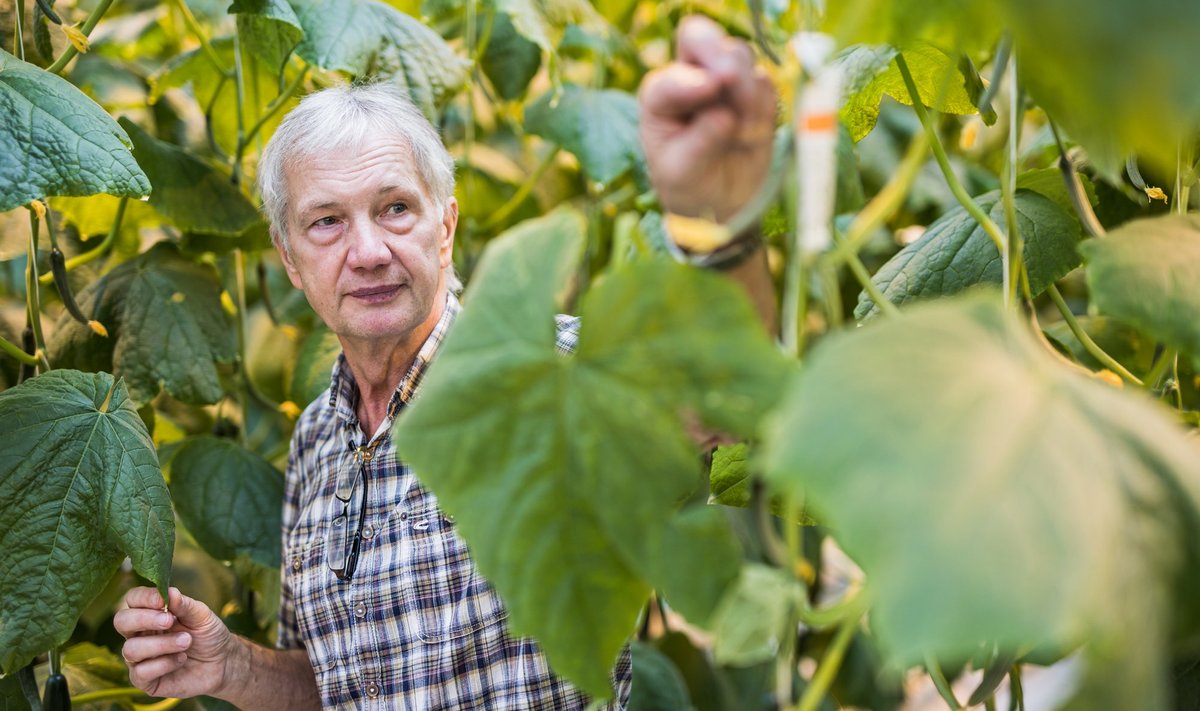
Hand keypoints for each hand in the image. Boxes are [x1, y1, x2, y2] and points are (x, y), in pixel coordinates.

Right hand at [114, 586, 236, 698]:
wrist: (222, 663)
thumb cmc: (208, 635)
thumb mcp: (202, 616)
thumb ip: (184, 605)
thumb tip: (169, 591)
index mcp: (150, 613)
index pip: (133, 599)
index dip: (143, 597)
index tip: (162, 600)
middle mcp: (139, 634)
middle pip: (121, 621)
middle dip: (144, 619)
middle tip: (169, 621)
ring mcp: (139, 658)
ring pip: (130, 649)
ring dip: (161, 644)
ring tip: (186, 641)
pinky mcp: (144, 680)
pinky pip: (140, 672)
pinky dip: (164, 664)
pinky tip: (181, 659)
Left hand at [639, 15, 777, 224]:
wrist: (720, 202)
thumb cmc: (688, 184)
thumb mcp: (682, 174)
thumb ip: (699, 144)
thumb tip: (724, 115)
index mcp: (661, 97)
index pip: (671, 76)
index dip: (689, 81)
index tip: (709, 89)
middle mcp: (690, 78)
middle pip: (700, 38)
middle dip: (718, 55)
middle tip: (730, 79)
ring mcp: (724, 80)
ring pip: (740, 56)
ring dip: (746, 91)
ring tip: (742, 134)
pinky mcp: (755, 91)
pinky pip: (766, 84)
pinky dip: (764, 109)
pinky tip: (751, 136)